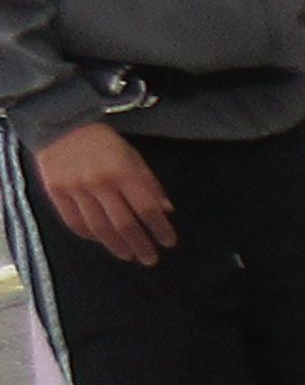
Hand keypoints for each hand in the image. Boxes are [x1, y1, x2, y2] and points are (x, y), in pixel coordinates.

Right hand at [34, 119, 171, 265]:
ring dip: (116, 246)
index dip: (160, 229)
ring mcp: (75, 188)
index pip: (147, 209)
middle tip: (150, 259)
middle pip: (124, 224)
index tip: (168, 242)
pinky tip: (101, 241)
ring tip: (128, 255)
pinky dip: (90, 236)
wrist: (60, 125)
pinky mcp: (56, 191)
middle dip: (140, 245)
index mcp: (123, 172)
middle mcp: (99, 183)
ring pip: (99, 228)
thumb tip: (166, 210)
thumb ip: (149, 183)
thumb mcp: (133, 156)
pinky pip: (74, 222)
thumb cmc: (103, 143)